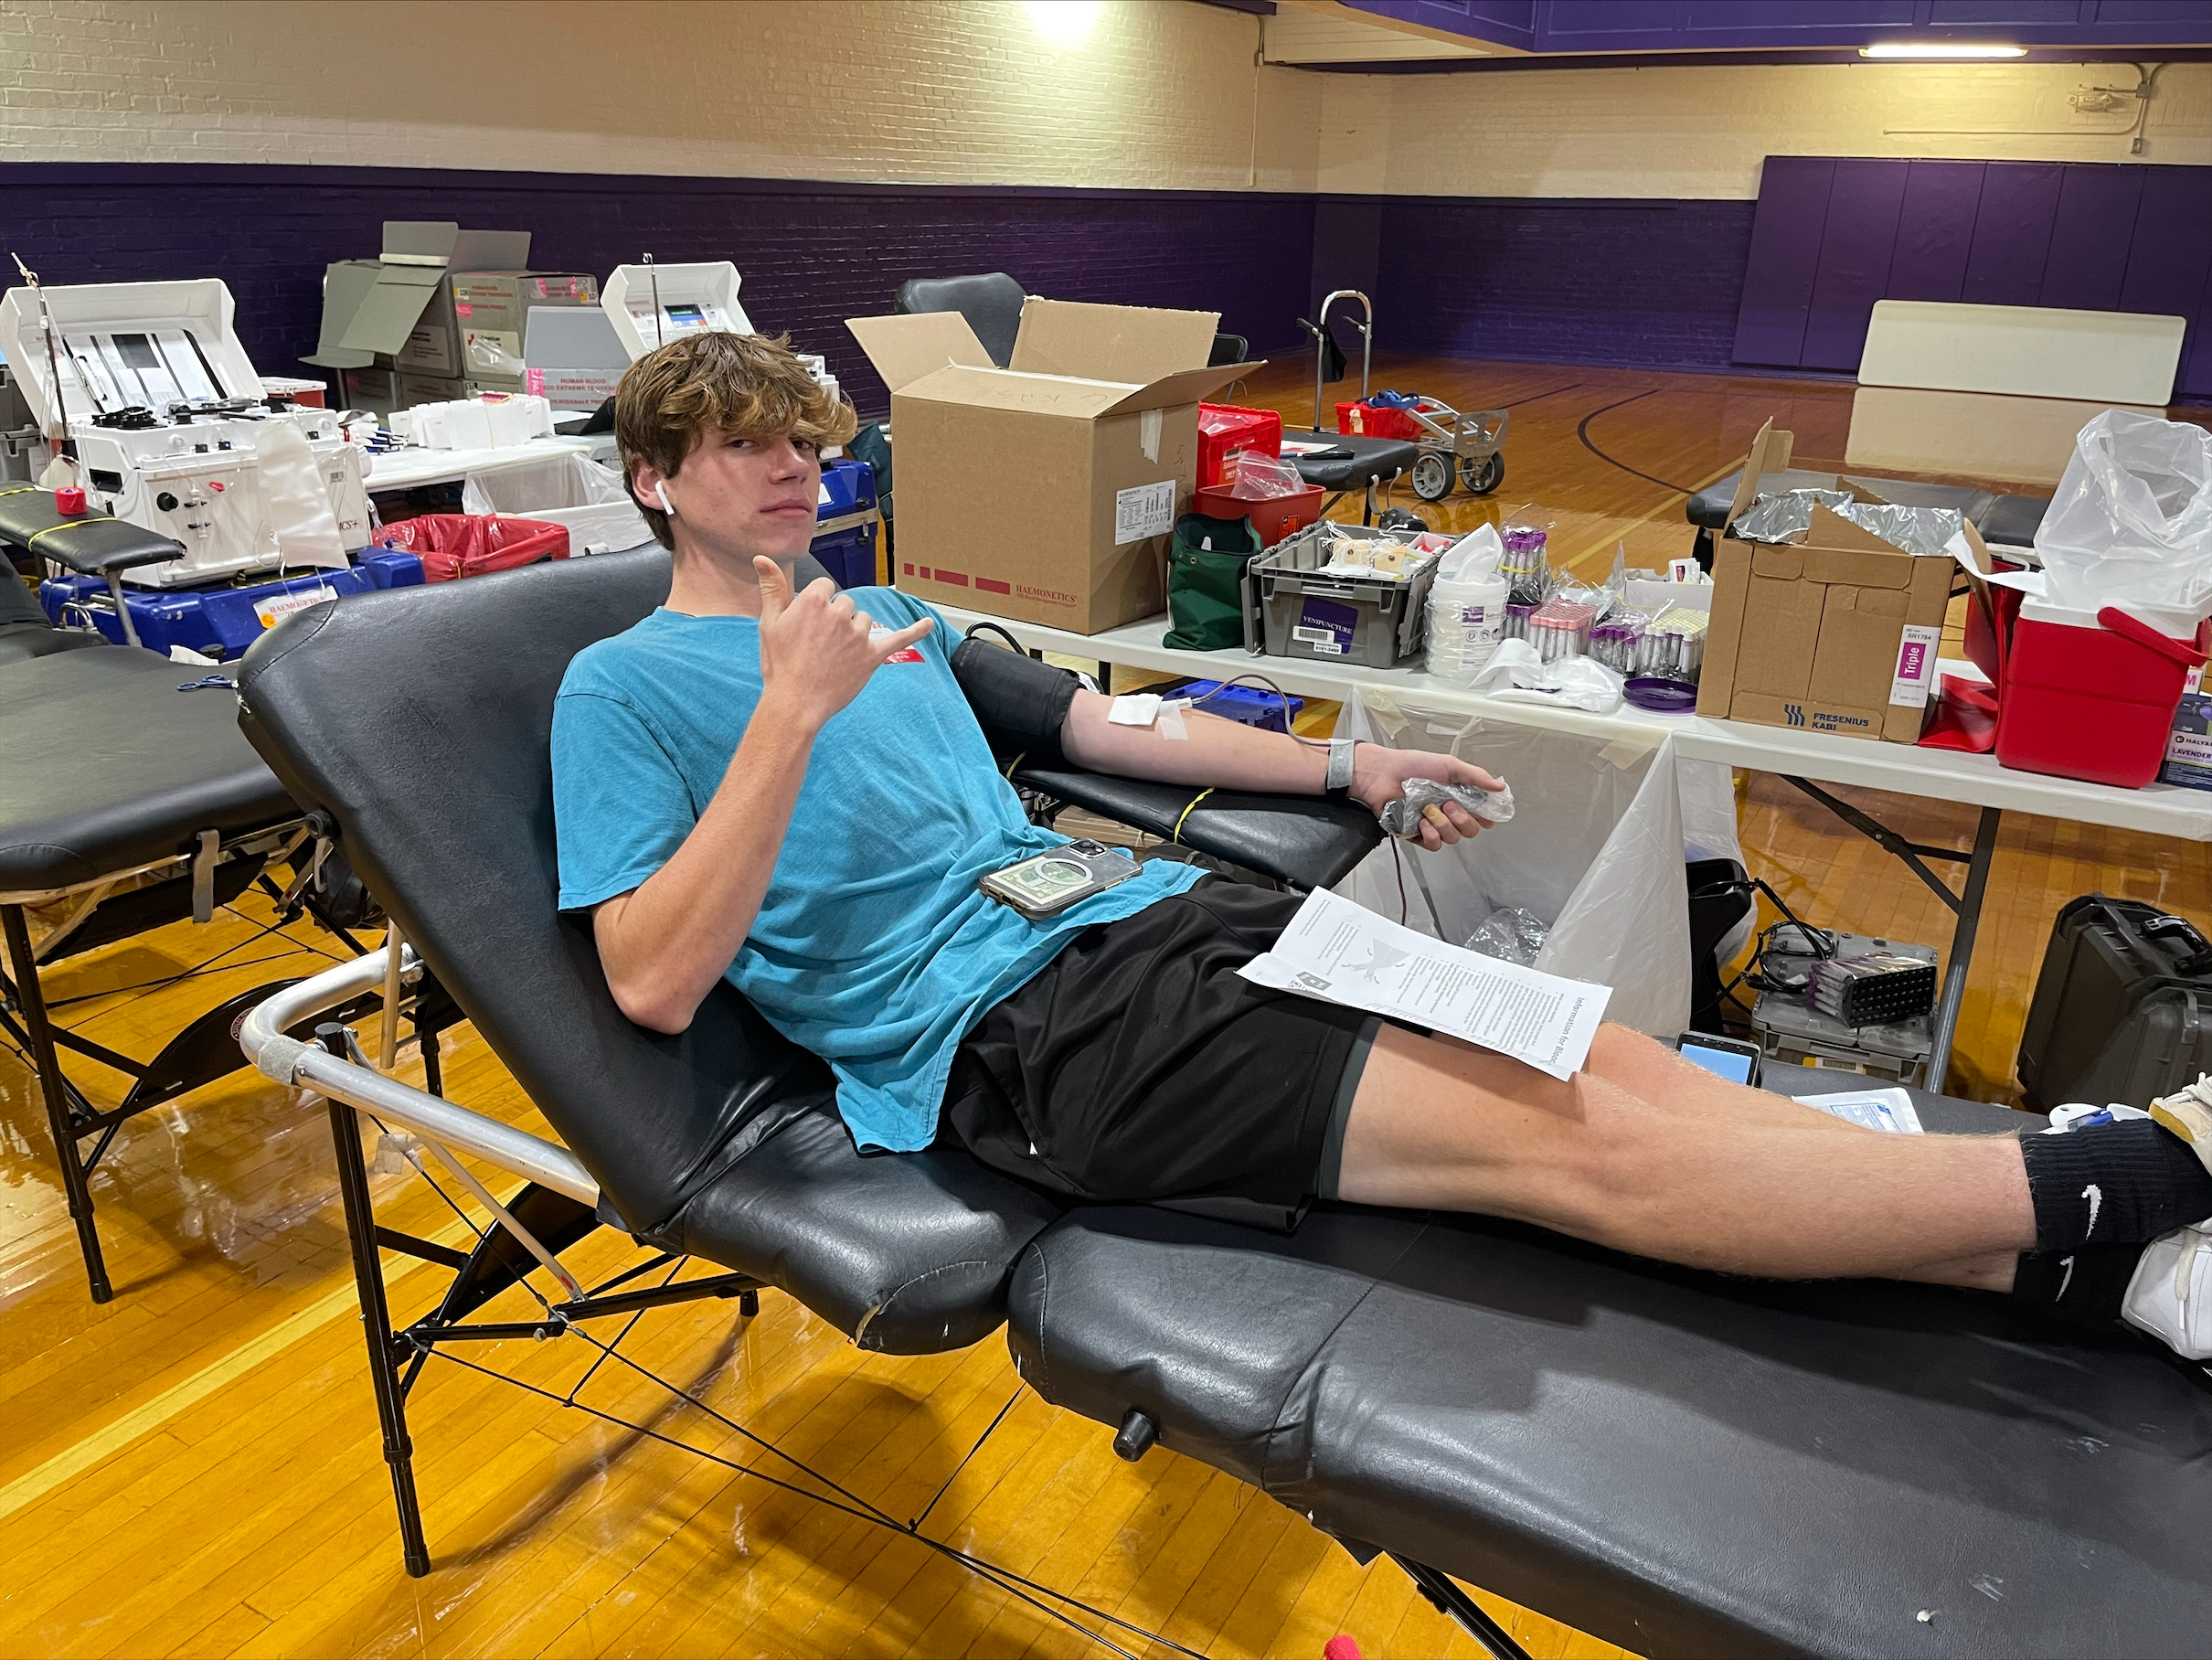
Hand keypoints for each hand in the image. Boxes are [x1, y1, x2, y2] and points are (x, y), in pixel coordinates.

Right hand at [753, 557, 932, 731]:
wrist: (795, 703)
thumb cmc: (780, 664)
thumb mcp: (769, 622)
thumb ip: (772, 588)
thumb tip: (762, 558)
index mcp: (814, 601)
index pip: (826, 588)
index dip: (817, 605)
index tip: (808, 624)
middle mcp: (839, 613)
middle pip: (847, 604)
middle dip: (836, 620)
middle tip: (819, 646)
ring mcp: (858, 635)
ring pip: (864, 621)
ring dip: (854, 632)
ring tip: (835, 655)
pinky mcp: (872, 655)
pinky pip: (899, 638)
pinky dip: (915, 631)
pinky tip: (929, 623)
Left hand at [1348, 745, 1505, 850]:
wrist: (1383, 774)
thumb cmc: (1413, 765)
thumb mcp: (1449, 765)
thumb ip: (1476, 777)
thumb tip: (1500, 787)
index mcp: (1459, 796)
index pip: (1482, 815)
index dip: (1485, 817)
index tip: (1483, 812)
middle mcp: (1448, 813)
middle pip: (1470, 831)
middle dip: (1463, 820)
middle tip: (1449, 805)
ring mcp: (1433, 825)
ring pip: (1453, 838)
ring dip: (1444, 825)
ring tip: (1429, 810)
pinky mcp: (1416, 834)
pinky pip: (1433, 845)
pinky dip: (1430, 835)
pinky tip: (1422, 823)